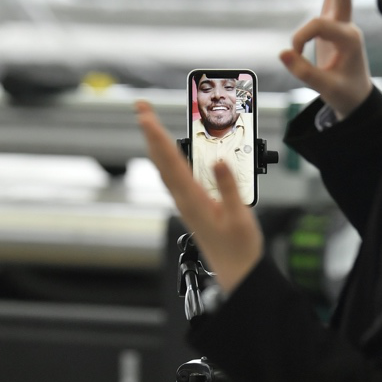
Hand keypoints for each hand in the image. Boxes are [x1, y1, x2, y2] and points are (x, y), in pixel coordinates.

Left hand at [135, 100, 263, 293]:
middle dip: (150, 132)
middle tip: (141, 108)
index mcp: (193, 199)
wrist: (237, 273)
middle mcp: (183, 200)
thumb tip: (218, 161)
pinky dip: (167, 158)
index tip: (145, 116)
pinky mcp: (190, 205)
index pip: (171, 160)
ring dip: (156, 143)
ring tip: (150, 123)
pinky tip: (168, 153)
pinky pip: (173, 176)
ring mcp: (185, 203)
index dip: (157, 135)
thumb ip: (229, 187)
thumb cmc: (240, 249)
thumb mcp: (241, 216)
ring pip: (164, 167)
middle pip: (161, 159)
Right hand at [280, 0, 372, 119]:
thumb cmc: (344, 94)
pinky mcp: (336, 28)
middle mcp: (349, 28)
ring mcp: (343, 26)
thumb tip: (283, 53)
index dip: (300, 38)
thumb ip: (303, 71)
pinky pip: (333, 0)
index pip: (317, 25)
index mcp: (349, 39)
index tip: (294, 56)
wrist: (358, 100)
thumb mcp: (324, 87)